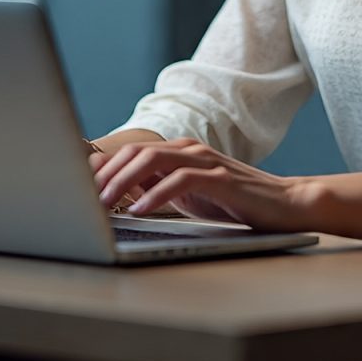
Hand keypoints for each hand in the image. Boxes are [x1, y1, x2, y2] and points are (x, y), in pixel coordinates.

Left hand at [91, 138, 310, 230]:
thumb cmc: (234, 202)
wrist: (284, 205)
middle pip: (138, 151)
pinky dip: (156, 194)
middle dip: (107, 173)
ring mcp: (206, 161)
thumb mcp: (189, 196)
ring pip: (155, 159)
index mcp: (180, 152)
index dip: (104, 166)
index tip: (77, 184)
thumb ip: (159, 190)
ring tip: (103, 204)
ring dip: (124, 182)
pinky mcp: (220, 178)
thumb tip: (118, 196)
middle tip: (84, 197)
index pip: (134, 151)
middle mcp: (190, 150)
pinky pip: (182, 180)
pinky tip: (140, 211)